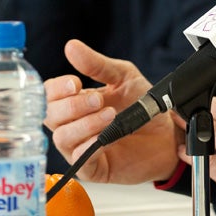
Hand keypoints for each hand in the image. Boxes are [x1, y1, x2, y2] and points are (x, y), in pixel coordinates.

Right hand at [44, 39, 180, 183]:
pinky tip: (102, 138)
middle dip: (73, 105)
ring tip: (109, 116)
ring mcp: (80, 146)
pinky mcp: (92, 168)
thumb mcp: (123, 76)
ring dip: (84, 124)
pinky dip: (88, 148)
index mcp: (75, 100)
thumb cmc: (142, 104)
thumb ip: (97, 64)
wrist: (166, 132)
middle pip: (50, 115)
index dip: (57, 89)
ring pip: (62, 137)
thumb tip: (72, 47)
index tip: (75, 83)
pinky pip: (78, 161)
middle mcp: (72, 124)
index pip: (48, 94)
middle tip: (99, 100)